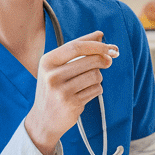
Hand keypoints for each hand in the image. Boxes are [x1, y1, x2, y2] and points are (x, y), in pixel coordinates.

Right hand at [24, 31, 118, 154]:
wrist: (43, 120)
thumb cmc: (53, 88)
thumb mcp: (56, 67)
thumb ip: (76, 51)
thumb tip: (100, 34)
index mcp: (47, 61)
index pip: (77, 46)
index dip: (97, 45)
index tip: (111, 46)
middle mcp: (52, 75)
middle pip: (89, 60)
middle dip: (103, 59)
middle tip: (109, 61)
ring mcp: (61, 91)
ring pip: (95, 75)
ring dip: (98, 78)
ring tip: (88, 83)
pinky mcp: (72, 104)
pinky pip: (96, 90)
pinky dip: (96, 90)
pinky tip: (85, 94)